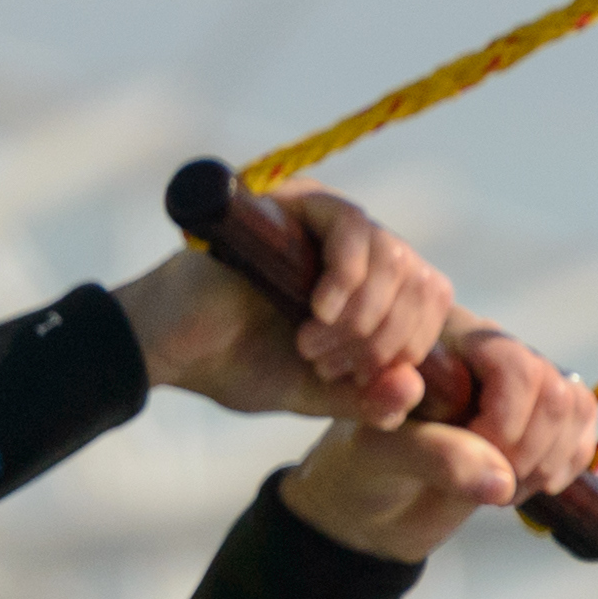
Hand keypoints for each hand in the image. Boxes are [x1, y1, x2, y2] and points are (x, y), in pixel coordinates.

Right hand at [123, 188, 471, 426]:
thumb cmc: (234, 364)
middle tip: (329, 364)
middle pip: (419, 278)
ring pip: (395, 255)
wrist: (168, 350)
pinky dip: (347, 277)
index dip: (410, 344)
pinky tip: (317, 311)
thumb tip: (414, 389)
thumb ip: (366, 397)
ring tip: (313, 344)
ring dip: (363, 314)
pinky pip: (353, 227)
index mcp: (367, 284)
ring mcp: (326, 218)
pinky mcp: (296, 202)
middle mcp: (353, 244)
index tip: (354, 377)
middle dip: (383, 336)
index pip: (430, 297)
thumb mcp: (316, 392)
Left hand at [272, 324, 597, 565]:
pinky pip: (585, 430)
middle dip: (529, 450)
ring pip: (576, 407)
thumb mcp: (380, 456)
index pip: (515, 364)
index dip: (508, 421)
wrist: (373, 503)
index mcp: (448, 340)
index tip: (476, 458)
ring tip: (502, 491)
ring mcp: (522, 387)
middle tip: (488, 486)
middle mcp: (491, 355)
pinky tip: (524, 487)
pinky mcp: (544, 420)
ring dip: (548, 462)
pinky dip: (565, 467)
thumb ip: (433, 456)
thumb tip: (500, 479)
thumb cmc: (364, 466)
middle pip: (554, 390)